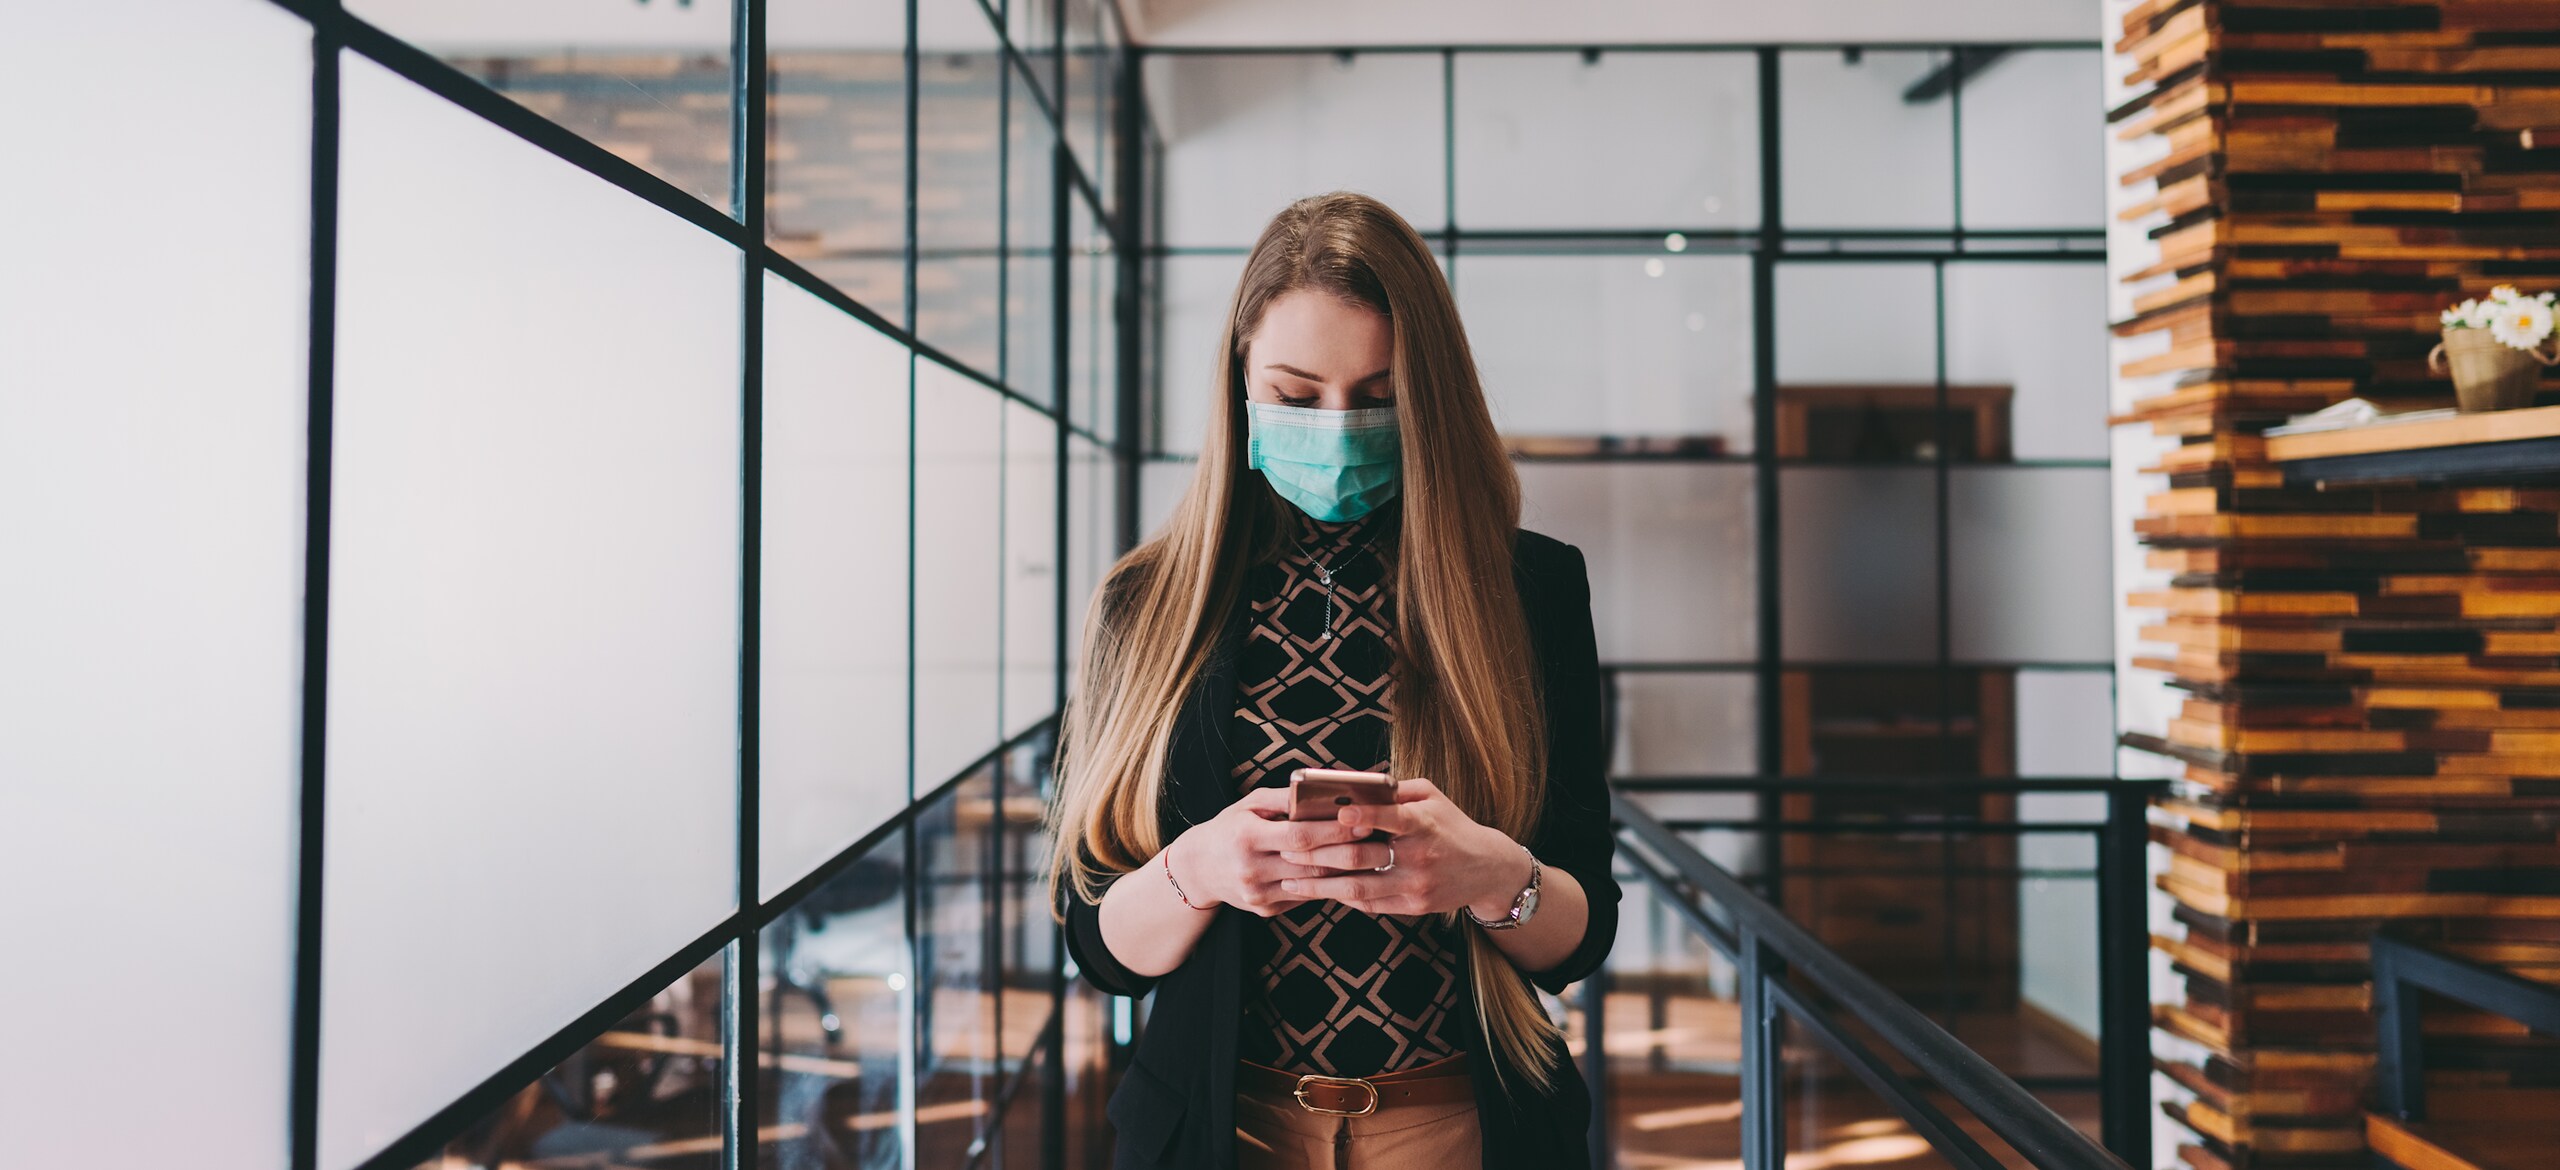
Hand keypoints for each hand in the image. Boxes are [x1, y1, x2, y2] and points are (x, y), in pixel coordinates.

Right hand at [1166, 786, 1373, 916]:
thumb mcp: (1249, 805)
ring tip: (1373, 860)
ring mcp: (1257, 895)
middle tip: (1382, 845)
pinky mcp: (1264, 910)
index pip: (1299, 836)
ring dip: (1345, 874)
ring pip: (1312, 886)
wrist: (1198, 869)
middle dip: (1350, 856)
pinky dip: (1327, 887)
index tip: (1363, 823)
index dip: (1333, 831)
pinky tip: (1348, 876)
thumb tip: (1323, 792)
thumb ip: (1284, 799)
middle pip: (1311, 866)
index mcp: (1246, 838)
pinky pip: (1303, 898)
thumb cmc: (1229, 828)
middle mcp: (1251, 870)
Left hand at [1277, 779, 1534, 920]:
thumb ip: (1395, 790)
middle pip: (1361, 857)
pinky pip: (1369, 904)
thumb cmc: (1450, 825)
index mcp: (1424, 823)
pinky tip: (1319, 891)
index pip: (1390, 818)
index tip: (1333, 813)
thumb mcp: (1431, 797)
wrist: (1486, 869)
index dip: (1362, 816)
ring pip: (1358, 887)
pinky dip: (1341, 897)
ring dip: (1319, 885)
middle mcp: (1419, 856)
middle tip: (1286, 850)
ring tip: (1289, 881)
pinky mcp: (1413, 907)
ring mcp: (1415, 885)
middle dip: (1319, 854)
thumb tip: (1352, 783)